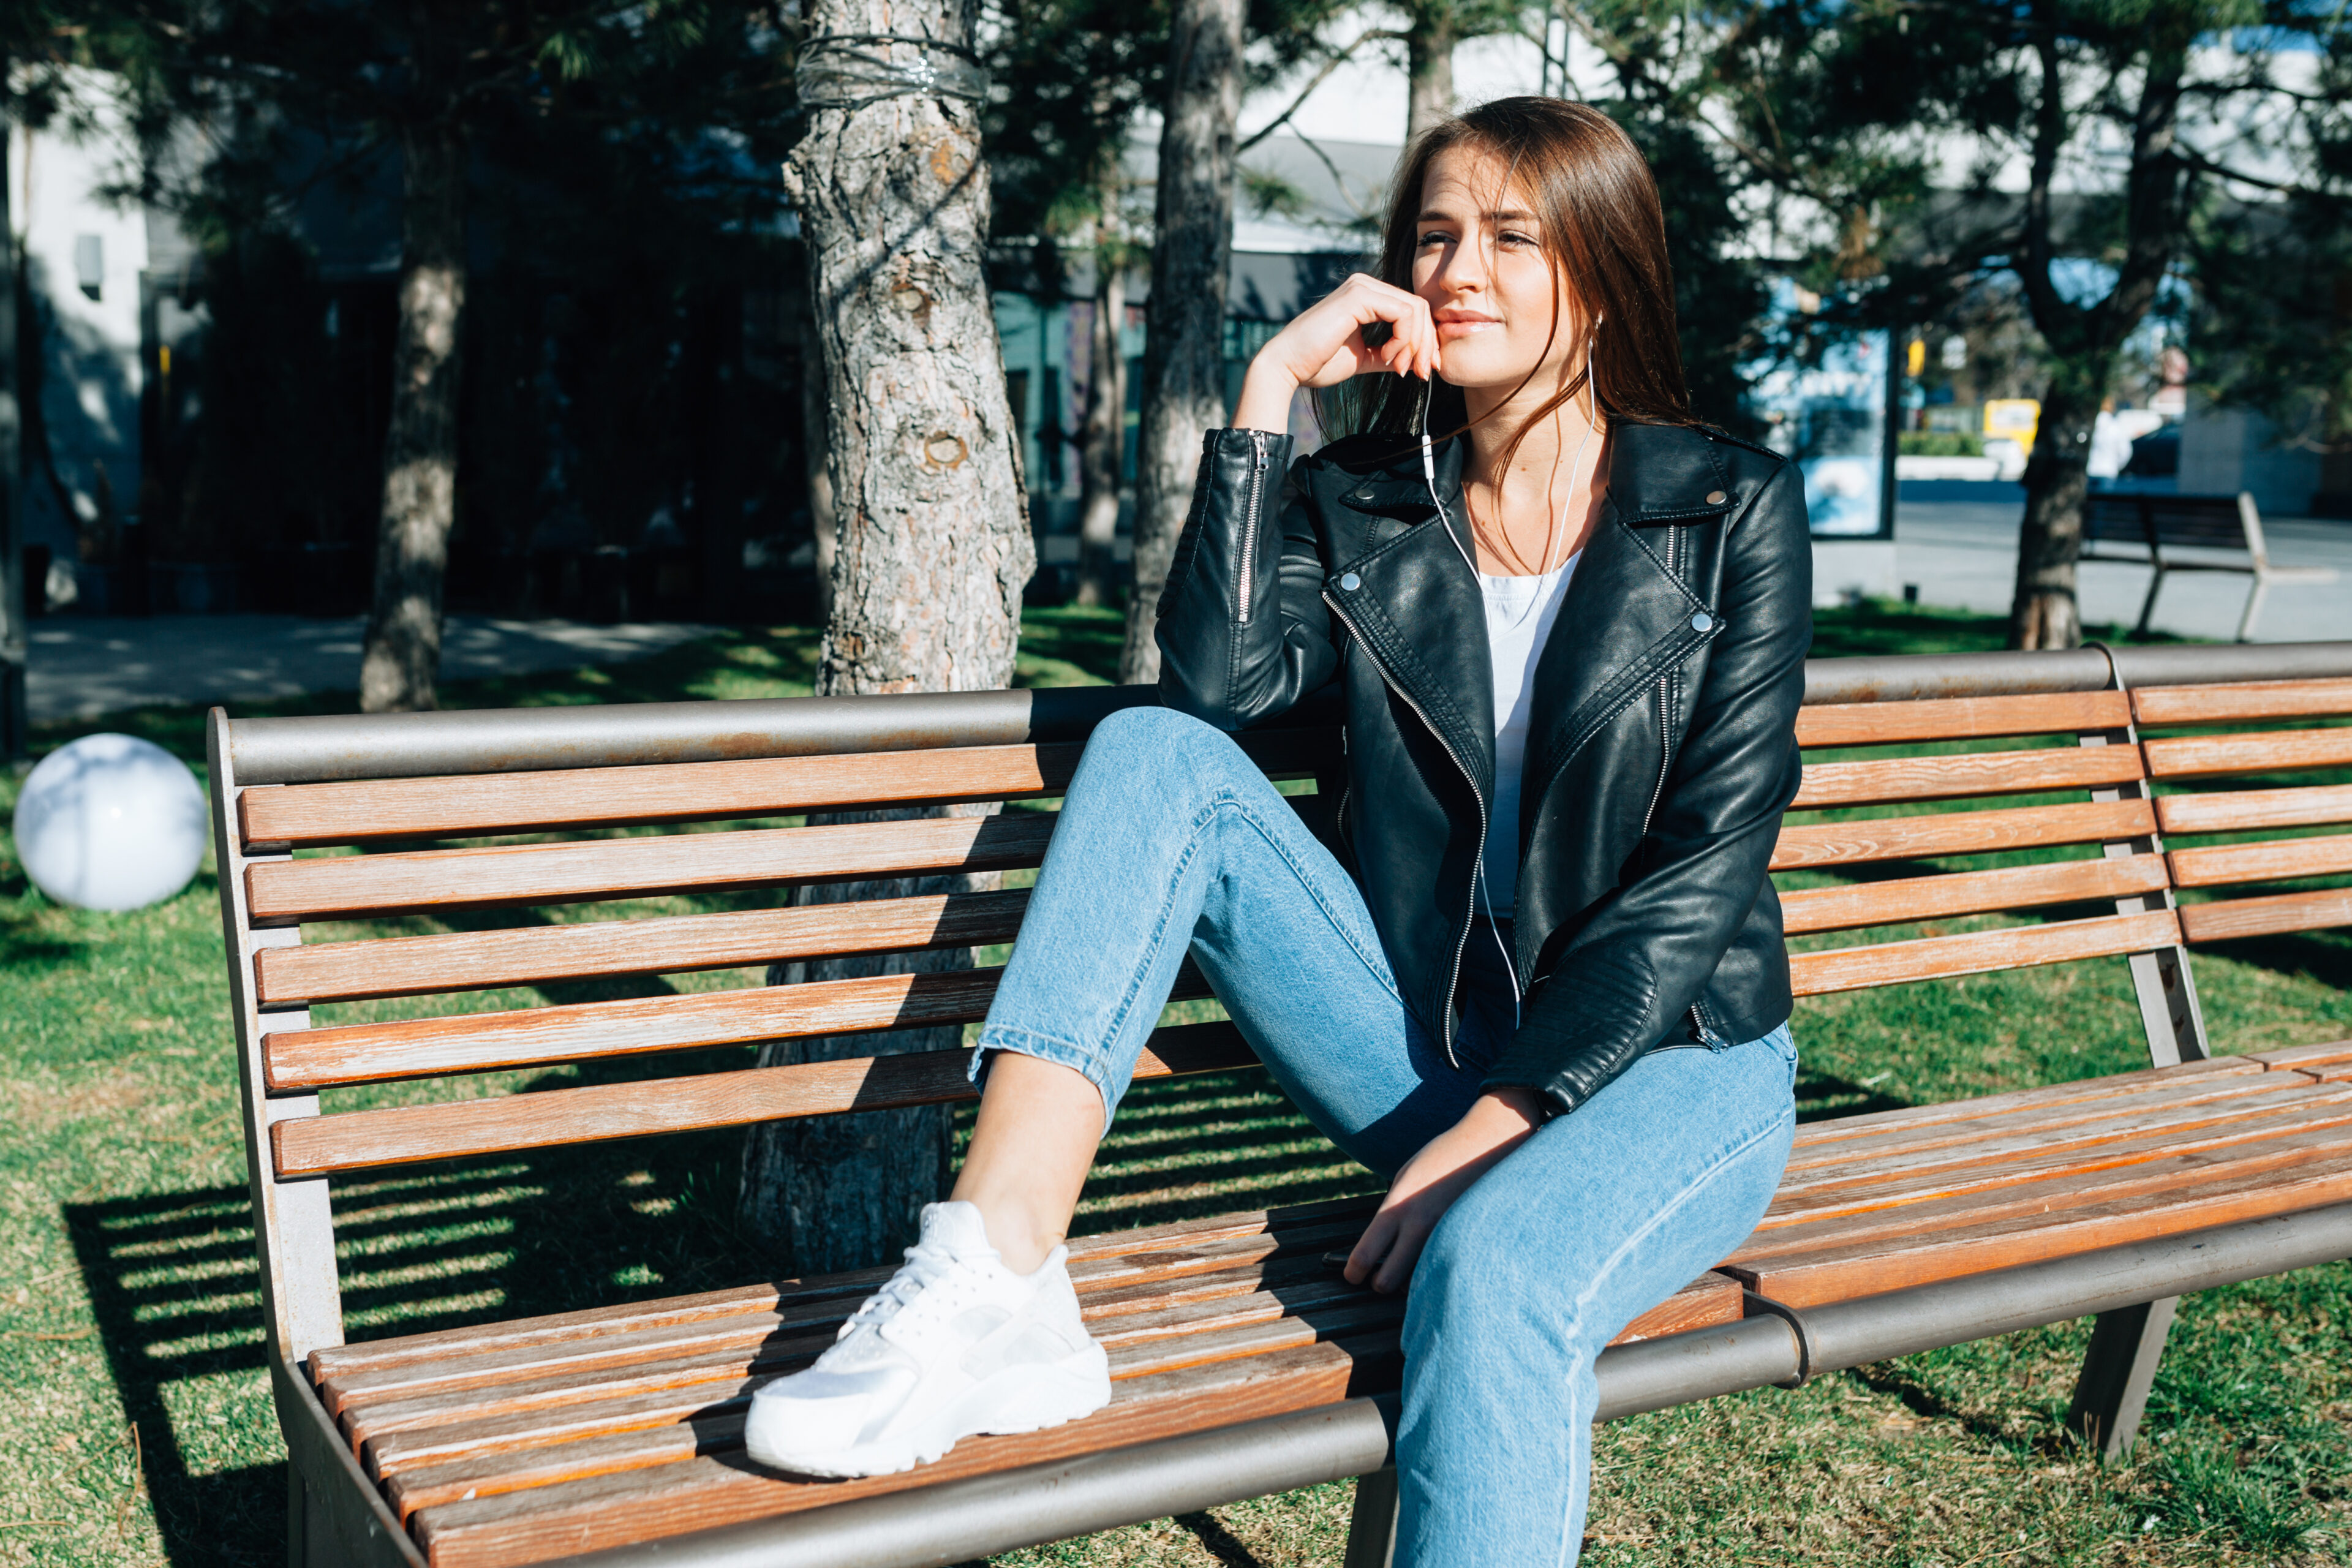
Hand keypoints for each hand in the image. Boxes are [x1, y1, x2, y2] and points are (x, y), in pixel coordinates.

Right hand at [1231, 273, 1439, 432]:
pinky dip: (1403, 339)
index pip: (1412, 310)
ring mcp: (1362, 286)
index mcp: (1367, 296)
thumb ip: (1389, 354)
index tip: (1425, 370)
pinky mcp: (1359, 296)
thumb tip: (1417, 361)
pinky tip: (1386, 358)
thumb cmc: (1318, 363)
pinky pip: (1403, 313)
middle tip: (1422, 373)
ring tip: (1399, 369)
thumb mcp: (1363, 358)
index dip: (1426, 341)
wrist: (1287, 366)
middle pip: (1419, 307)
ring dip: (1415, 345)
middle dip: (1427, 344)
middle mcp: (1365, 284)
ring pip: (1415, 309)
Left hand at [1345, 1087, 1545, 1293]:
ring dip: (1412, 1281)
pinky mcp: (1466, 1243)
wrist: (1486, 1145)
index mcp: (1397, 1207)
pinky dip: (1437, 1270)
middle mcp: (1419, 1227)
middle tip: (1381, 1277)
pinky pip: (1444, 1269)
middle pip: (1387, 1282)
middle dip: (1380, 1284)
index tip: (1354, 1275)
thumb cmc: (1440, 1158)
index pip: (1365, 1255)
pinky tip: (1440, 1257)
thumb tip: (1378, 1245)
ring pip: (1418, 1282)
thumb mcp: (1404, 1177)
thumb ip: (1391, 1210)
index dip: (1354, 1272)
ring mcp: (1445, 1238)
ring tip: (1413, 1264)